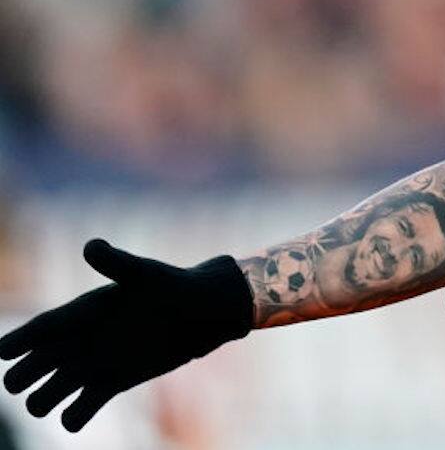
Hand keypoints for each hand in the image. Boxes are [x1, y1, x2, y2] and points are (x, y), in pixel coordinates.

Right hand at [0, 240, 252, 431]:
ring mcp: (97, 363)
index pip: (42, 328)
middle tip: (20, 382)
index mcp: (85, 311)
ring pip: (51, 390)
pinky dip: (74, 416)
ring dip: (43, 400)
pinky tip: (76, 415)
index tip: (2, 354)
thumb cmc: (178, 287)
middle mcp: (84, 339)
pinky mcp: (114, 383)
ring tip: (47, 402)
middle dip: (22, 375)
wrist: (206, 314)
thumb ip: (117, 264)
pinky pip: (81, 408)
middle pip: (36, 363)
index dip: (18, 341)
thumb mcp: (148, 275)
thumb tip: (90, 247)